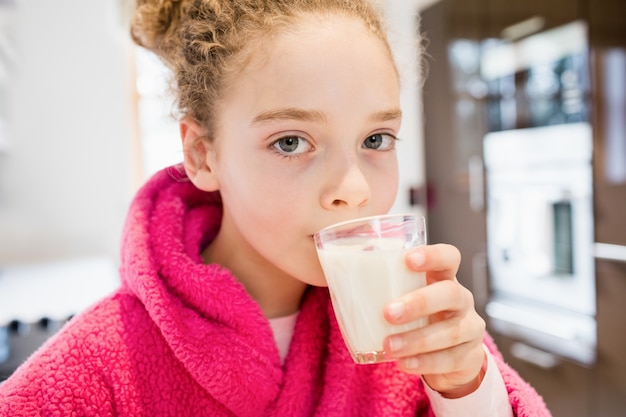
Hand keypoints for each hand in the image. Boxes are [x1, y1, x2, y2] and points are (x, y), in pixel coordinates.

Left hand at [383, 243, 485, 397]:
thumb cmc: (418, 316)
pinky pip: (450, 359)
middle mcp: (461, 299)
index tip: (407, 259)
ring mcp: (469, 327)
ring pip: (449, 331)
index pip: (448, 257)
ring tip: (388, 346)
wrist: (449, 354)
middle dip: (419, 303)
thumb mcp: (406, 297)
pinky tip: (403, 364)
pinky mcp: (470, 356)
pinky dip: (424, 362)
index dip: (432, 255)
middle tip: (388, 313)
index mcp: (444, 278)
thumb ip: (382, 285)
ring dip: (416, 340)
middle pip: (450, 293)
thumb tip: (334, 270)